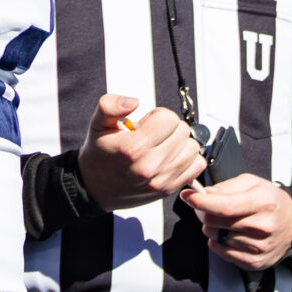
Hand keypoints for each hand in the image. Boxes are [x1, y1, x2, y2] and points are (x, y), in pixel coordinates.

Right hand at [78, 95, 206, 208]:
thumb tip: (133, 102)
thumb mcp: (97, 125)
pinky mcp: (169, 189)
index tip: (146, 124)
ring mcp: (161, 180)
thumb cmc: (99, 156)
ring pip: (193, 147)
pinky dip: (189, 159)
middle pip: (182, 131)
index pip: (168, 118)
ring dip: (180, 143)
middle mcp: (149, 166)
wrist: (93, 188)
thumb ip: (110, 106)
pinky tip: (171, 157)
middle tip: (153, 135)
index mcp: (133, 148)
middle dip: (170, 128)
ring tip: (162, 146)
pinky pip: (197, 166)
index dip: (158, 116)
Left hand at [182, 175, 291, 270]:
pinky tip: (231, 235)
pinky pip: (221, 252)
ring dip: (214, 229)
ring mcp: (259, 247)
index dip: (201, 202)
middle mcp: (263, 226)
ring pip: (215, 238)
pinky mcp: (254, 261)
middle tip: (210, 208)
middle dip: (205, 214)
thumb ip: (228, 186)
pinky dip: (220, 243)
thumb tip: (205, 193)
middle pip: (214, 223)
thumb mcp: (254, 184)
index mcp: (263, 203)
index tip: (189, 196)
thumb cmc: (271, 202)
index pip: (223, 206)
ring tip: (227, 223)